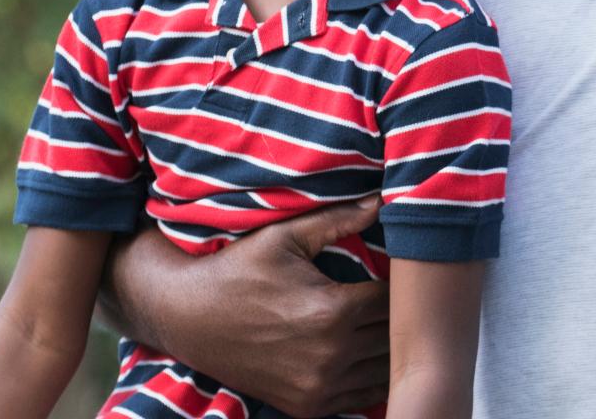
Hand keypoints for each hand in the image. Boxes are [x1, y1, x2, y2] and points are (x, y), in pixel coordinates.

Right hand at [109, 199, 388, 417]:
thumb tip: (381, 198)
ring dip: (394, 345)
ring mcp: (319, 388)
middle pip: (395, 335)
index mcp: (332, 312)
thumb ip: (340, 218)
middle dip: (403, 312)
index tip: (406, 266)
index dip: (404, 281)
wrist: (188, 318)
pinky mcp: (307, 407)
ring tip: (395, 318)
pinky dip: (375, 375)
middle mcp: (331, 356)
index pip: (395, 298)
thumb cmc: (238, 269)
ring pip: (385, 369)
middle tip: (407, 292)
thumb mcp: (287, 235)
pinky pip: (363, 397)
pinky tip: (374, 349)